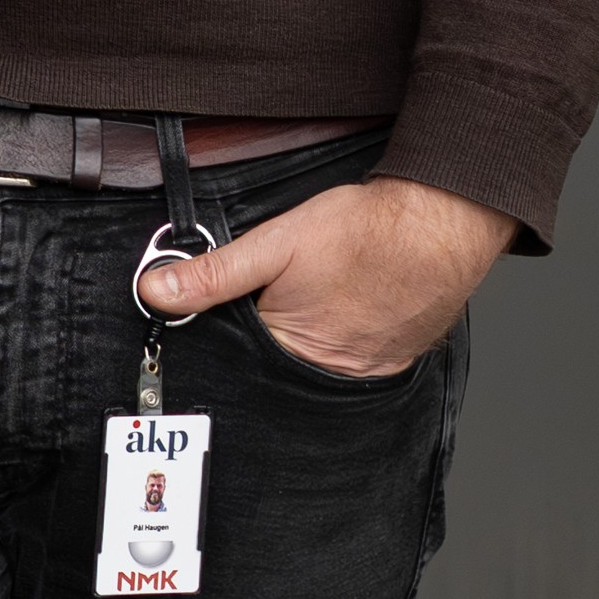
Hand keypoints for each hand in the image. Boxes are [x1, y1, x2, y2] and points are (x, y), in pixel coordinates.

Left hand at [136, 172, 509, 380]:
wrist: (442, 223)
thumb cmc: (365, 230)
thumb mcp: (276, 242)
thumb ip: (214, 274)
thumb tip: (156, 290)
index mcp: (290, 351)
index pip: (236, 359)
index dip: (226, 333)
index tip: (226, 313)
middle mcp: (328, 375)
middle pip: (274, 367)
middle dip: (266, 338)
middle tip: (286, 295)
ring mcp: (366, 373)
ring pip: (313, 365)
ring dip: (306, 339)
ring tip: (320, 298)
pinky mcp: (393, 363)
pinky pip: (352, 360)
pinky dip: (342, 340)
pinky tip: (346, 307)